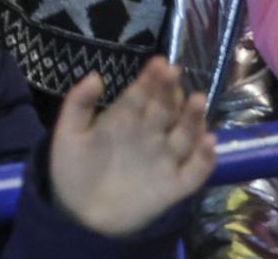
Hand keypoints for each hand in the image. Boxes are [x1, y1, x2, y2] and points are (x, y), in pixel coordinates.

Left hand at [48, 58, 215, 236]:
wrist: (77, 214)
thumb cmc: (72, 169)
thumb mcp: (68, 134)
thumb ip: (78, 104)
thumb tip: (96, 75)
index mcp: (125, 119)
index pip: (143, 93)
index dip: (151, 78)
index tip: (159, 63)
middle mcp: (149, 135)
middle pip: (166, 109)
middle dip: (172, 91)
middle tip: (176, 74)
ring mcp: (164, 160)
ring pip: (186, 135)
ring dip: (194, 118)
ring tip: (198, 99)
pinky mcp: (173, 187)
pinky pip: (195, 172)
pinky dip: (205, 158)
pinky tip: (208, 142)